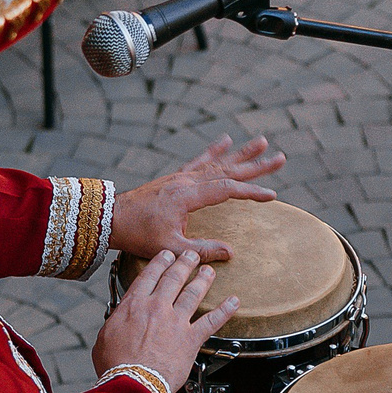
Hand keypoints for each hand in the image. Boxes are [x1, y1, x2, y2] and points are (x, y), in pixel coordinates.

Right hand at [91, 251, 237, 392]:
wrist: (133, 383)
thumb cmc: (116, 365)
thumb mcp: (105, 337)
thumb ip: (115, 323)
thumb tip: (117, 320)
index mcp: (134, 305)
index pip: (150, 275)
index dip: (160, 262)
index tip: (167, 255)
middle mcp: (157, 307)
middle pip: (174, 278)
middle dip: (184, 263)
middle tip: (191, 255)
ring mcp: (176, 321)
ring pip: (193, 293)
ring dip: (203, 279)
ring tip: (209, 271)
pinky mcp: (191, 339)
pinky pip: (212, 321)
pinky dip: (225, 310)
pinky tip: (233, 302)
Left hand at [110, 136, 284, 261]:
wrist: (110, 218)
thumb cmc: (138, 234)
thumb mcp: (170, 246)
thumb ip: (201, 249)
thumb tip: (231, 252)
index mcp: (187, 196)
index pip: (227, 190)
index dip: (251, 192)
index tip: (272, 195)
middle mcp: (187, 180)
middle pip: (228, 170)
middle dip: (256, 165)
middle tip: (281, 157)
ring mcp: (181, 176)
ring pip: (218, 162)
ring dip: (241, 154)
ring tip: (262, 142)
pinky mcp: (175, 177)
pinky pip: (200, 161)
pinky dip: (215, 151)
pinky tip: (226, 141)